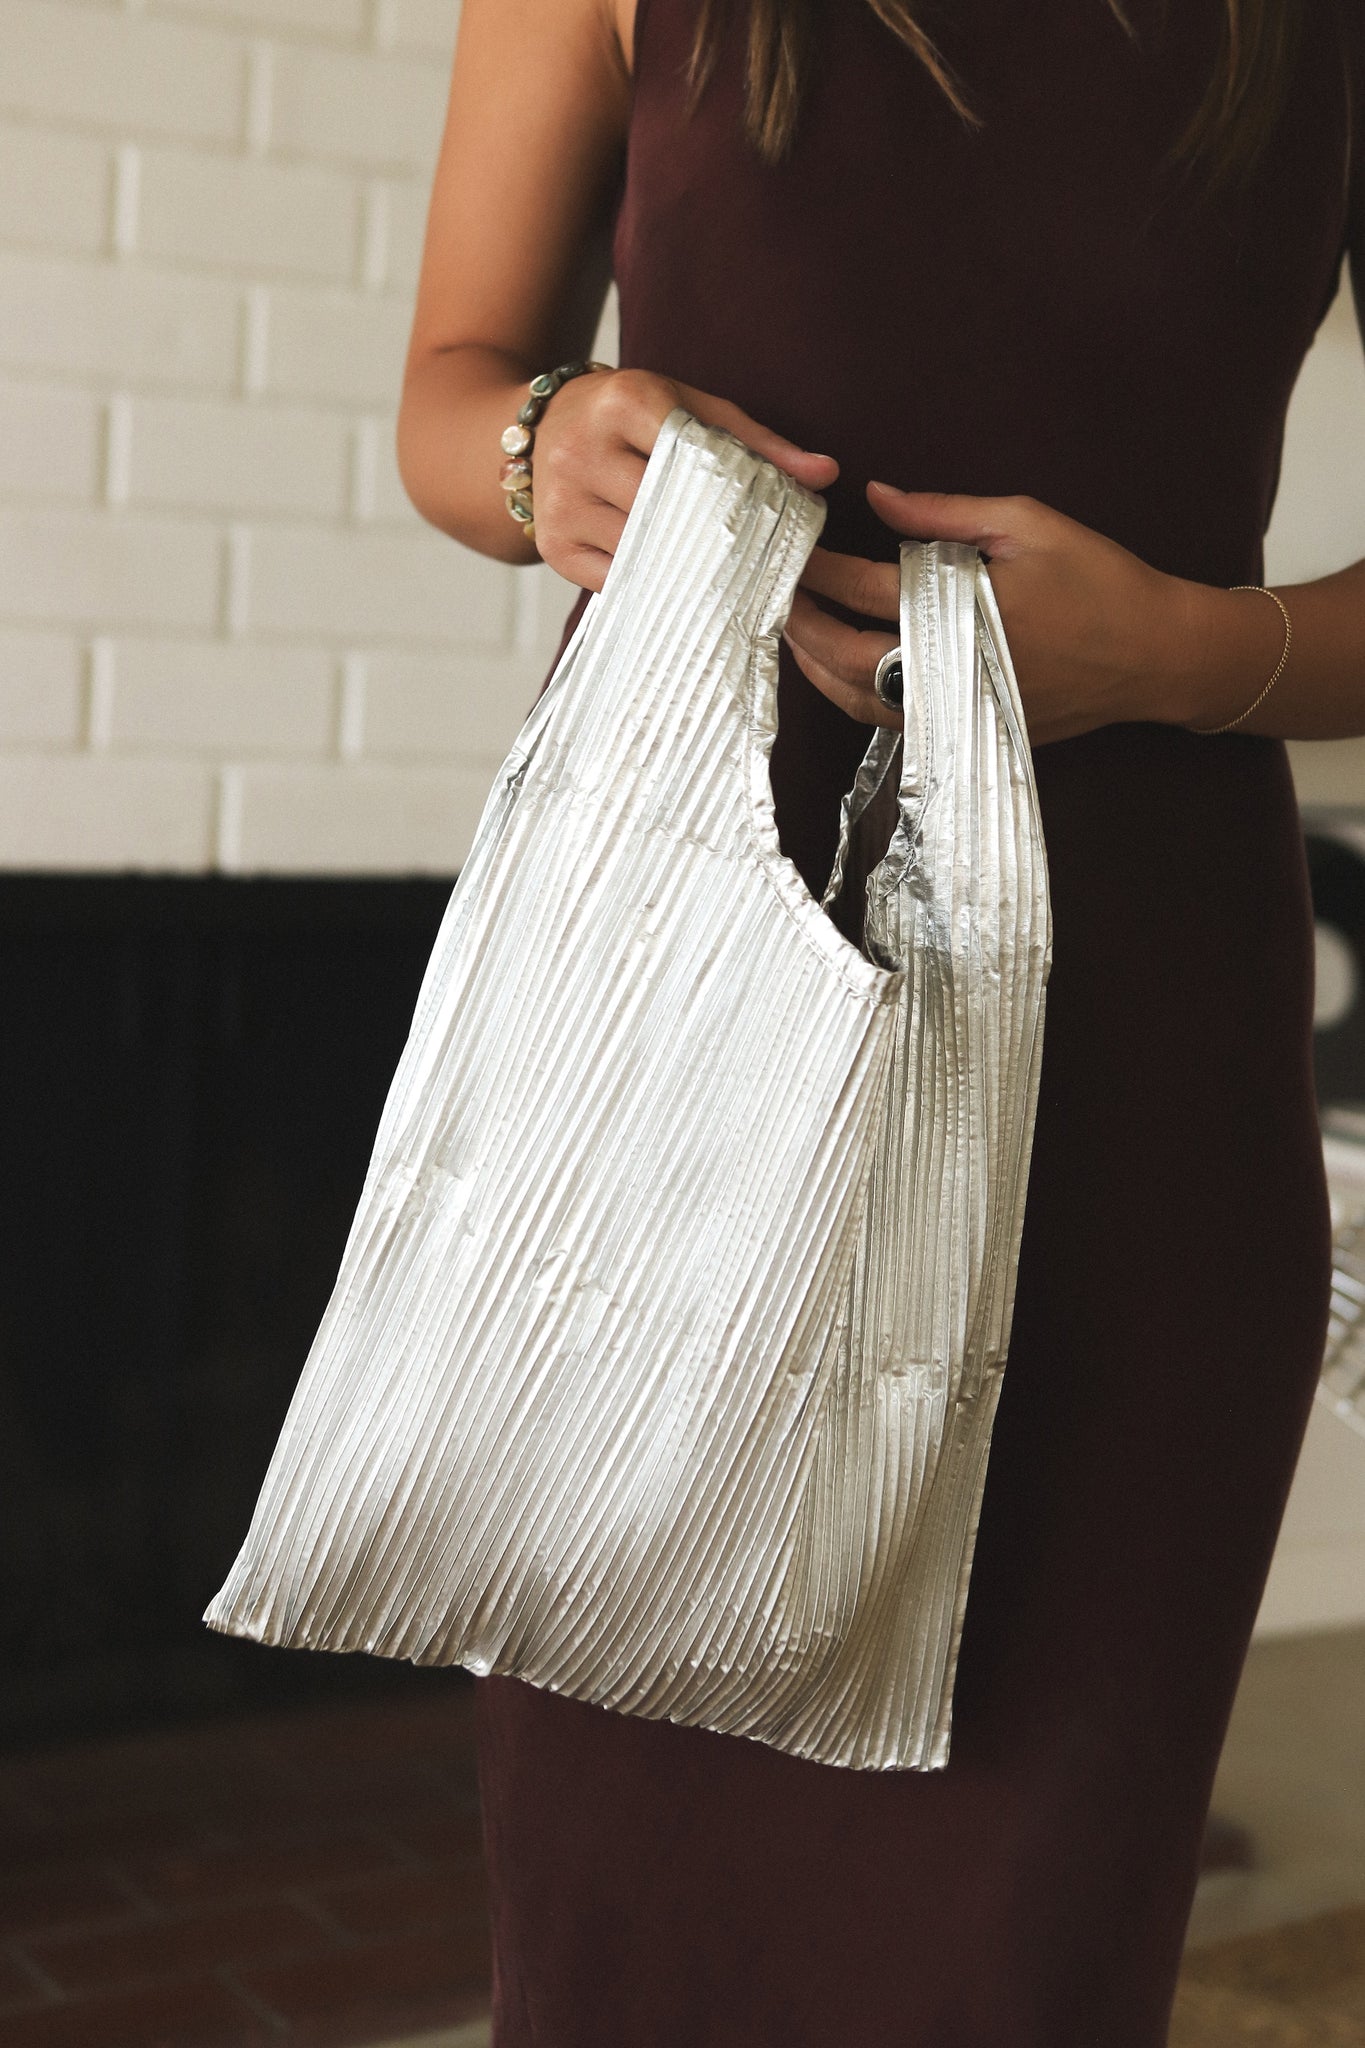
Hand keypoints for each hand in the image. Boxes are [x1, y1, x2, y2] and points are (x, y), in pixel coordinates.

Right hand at [527, 367, 838, 589]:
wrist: (541, 429)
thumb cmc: (630, 418)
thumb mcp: (690, 407)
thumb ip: (756, 441)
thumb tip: (826, 474)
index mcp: (623, 402)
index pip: (692, 454)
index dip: (733, 493)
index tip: (770, 522)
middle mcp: (582, 450)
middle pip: (669, 509)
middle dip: (715, 538)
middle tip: (758, 565)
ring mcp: (562, 503)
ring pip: (644, 551)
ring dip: (686, 569)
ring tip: (723, 579)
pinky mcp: (554, 547)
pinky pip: (617, 580)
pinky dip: (651, 585)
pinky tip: (677, 585)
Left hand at [783, 482, 1221, 745]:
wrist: (1152, 657)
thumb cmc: (1096, 581)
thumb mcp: (1027, 523)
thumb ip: (944, 514)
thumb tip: (877, 496)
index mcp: (960, 612)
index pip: (862, 589)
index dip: (817, 568)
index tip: (789, 545)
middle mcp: (945, 671)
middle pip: (841, 654)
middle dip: (798, 621)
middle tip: (769, 590)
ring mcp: (950, 711)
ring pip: (854, 700)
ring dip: (812, 664)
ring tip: (788, 627)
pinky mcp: (960, 732)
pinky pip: (883, 721)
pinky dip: (846, 695)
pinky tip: (831, 667)